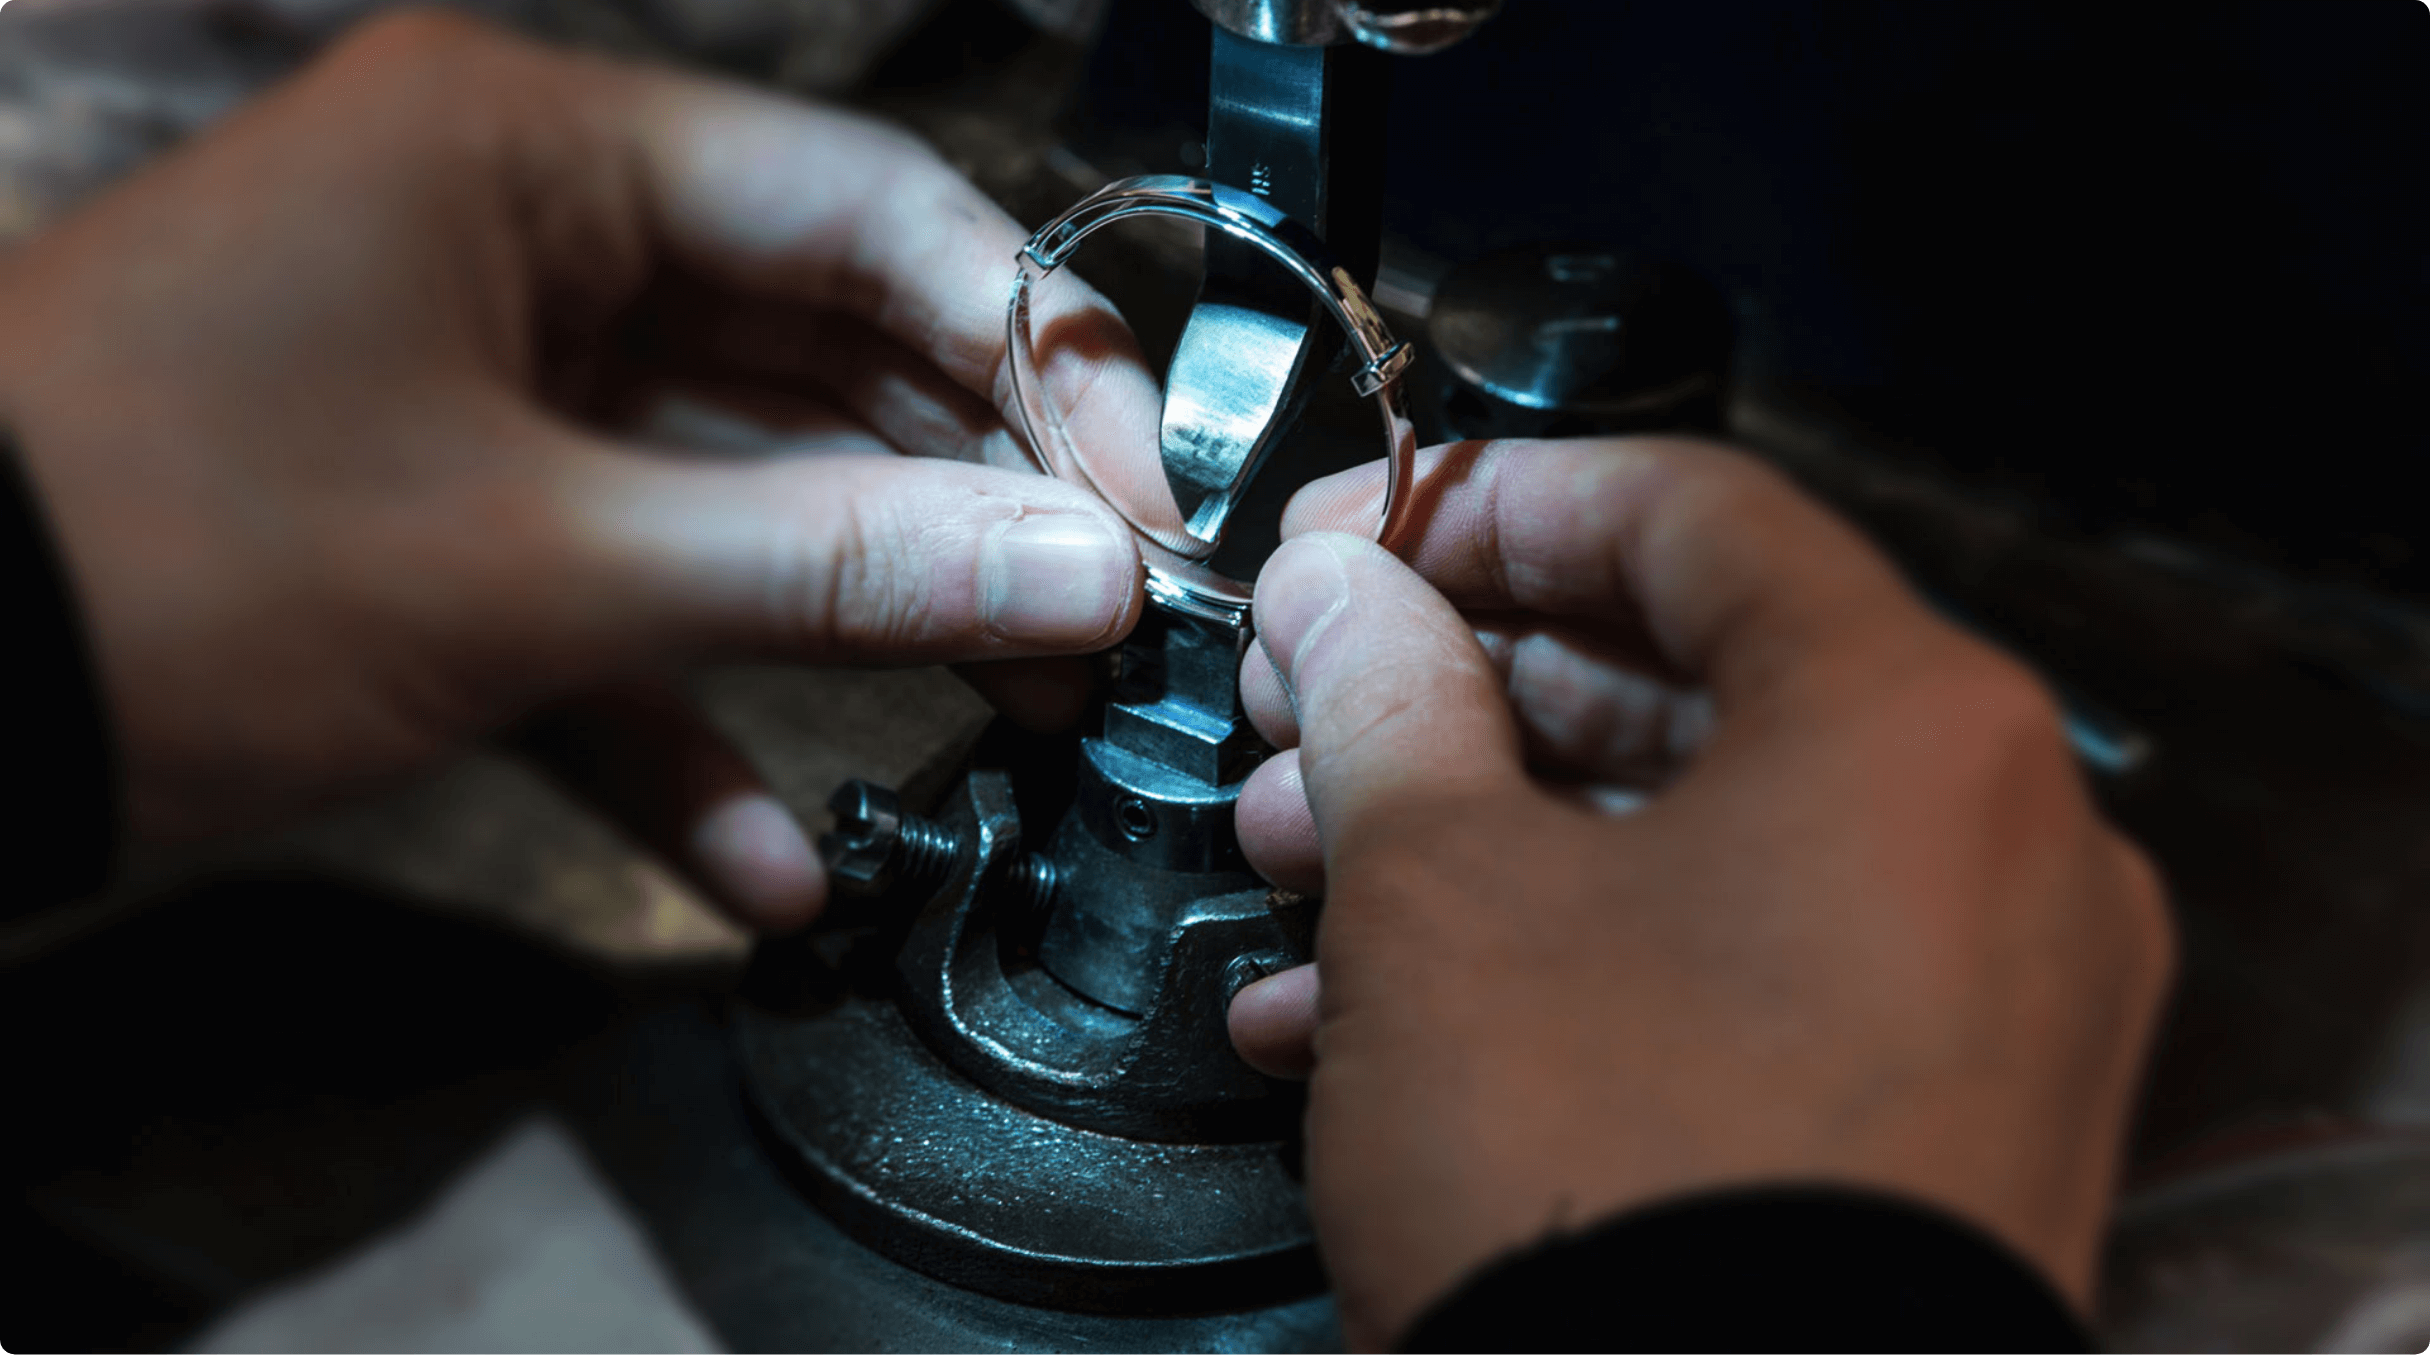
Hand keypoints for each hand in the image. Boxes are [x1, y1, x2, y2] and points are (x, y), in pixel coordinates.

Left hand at [0, 10, 1159, 926]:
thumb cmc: (188, 558)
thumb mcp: (542, 565)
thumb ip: (837, 565)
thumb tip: (1091, 576)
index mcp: (539, 156)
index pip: (868, 209)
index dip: (1035, 355)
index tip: (1141, 508)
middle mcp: (522, 245)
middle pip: (818, 350)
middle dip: (963, 502)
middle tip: (1099, 634)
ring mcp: (478, 391)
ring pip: (726, 486)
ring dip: (852, 618)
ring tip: (1011, 731)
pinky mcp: (437, 531)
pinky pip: (605, 605)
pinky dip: (681, 723)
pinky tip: (768, 864)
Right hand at [1225, 438, 2171, 1349]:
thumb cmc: (1604, 1180)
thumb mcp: (1439, 896)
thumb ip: (1385, 697)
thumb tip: (1344, 597)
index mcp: (1915, 722)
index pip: (1690, 513)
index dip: (1489, 503)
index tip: (1355, 541)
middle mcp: (2000, 842)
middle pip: (1692, 681)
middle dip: (1457, 701)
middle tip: (1303, 717)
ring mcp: (1988, 1001)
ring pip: (1698, 847)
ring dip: (1481, 847)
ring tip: (1299, 875)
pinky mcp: (1938, 1129)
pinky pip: (1739, 985)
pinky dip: (1566, 972)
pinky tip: (1369, 1020)